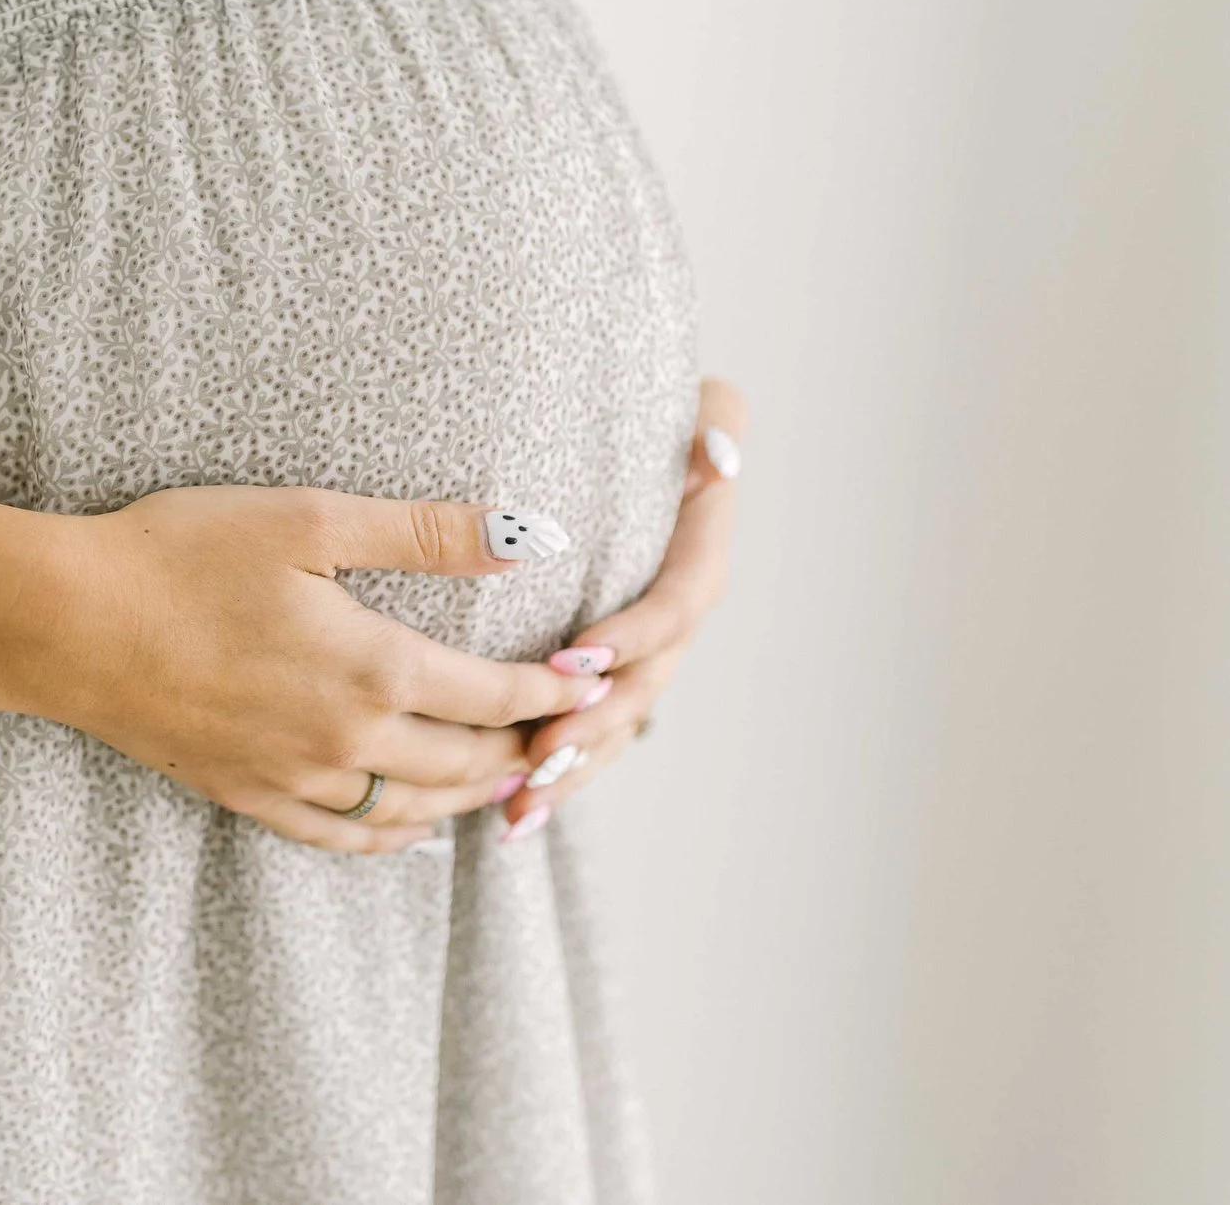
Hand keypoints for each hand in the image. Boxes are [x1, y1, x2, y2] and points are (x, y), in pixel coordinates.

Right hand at [0, 486, 603, 854]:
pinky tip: (409, 831)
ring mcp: (295, 778)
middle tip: (567, 736)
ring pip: (413, 812)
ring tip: (506, 780)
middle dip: (527, 751)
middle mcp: (347, 739)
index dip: (553, 691)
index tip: (593, 681)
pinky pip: (342, 838)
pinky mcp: (246, 795)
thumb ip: (426, 533)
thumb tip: (531, 535)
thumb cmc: (180, 553)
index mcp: (374, 666)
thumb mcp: (308, 519)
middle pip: (469, 765)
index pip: (497, 695)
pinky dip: (391, 840)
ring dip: (470, 800)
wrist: (68, 624)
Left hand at [496, 377, 747, 838]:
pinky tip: (512, 819)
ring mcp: (644, 654)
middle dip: (595, 723)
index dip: (635, 635)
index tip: (576, 653)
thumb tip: (717, 455)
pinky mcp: (605, 679)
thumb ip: (717, 427)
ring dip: (572, 768)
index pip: (679, 604)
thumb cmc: (655, 415)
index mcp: (700, 553)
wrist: (619, 443)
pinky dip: (555, 777)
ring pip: (615, 726)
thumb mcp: (704, 410)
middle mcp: (676, 613)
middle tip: (542, 748)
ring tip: (521, 806)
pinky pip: (588, 737)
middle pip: (646, 683)